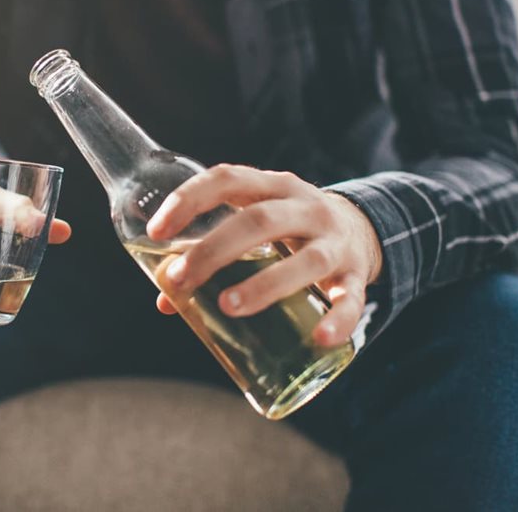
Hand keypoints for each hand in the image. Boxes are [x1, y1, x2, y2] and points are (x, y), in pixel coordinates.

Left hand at [145, 165, 381, 346]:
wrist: (361, 230)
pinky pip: (350, 299)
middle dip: (215, 250)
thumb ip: (212, 254)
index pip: (228, 179)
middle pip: (260, 221)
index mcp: (274, 186)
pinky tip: (318, 338)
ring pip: (305, 261)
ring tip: (227, 307)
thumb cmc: (288, 231)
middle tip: (181, 279)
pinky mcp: (357, 276)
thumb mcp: (255, 228)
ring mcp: (336, 241)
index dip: (189, 200)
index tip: (156, 232)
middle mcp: (307, 207)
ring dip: (264, 285)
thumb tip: (167, 299)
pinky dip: (337, 320)